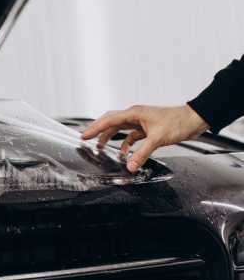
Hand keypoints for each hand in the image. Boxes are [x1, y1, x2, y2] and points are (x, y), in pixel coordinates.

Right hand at [81, 105, 209, 171]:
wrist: (195, 119)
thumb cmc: (178, 122)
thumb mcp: (157, 139)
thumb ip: (142, 153)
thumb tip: (130, 166)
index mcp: (134, 113)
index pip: (109, 120)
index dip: (95, 128)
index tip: (84, 136)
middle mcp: (135, 115)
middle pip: (111, 121)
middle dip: (98, 130)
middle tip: (86, 138)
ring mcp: (141, 121)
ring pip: (120, 128)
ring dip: (110, 137)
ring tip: (101, 147)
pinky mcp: (147, 128)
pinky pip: (131, 135)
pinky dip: (126, 143)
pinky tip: (125, 153)